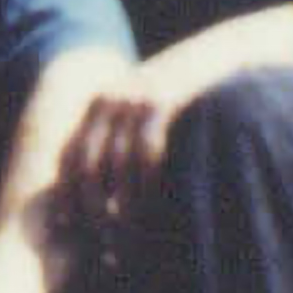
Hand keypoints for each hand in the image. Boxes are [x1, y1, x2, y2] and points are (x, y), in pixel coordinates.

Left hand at [58, 14, 292, 232]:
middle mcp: (110, 100)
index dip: (67, 192)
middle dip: (92, 208)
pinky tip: (150, 210)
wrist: (225, 50)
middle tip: (102, 242)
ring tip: (129, 238)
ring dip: (121, 207)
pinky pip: (146, 152)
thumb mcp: (149, 107)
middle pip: (87, 165)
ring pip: (116, 164)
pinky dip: (145, 185)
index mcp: (100, 104)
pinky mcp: (164, 101)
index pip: (71, 155)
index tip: (69, 226)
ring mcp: (136, 99)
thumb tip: (117, 187)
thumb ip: (128, 136)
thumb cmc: (188, 90)